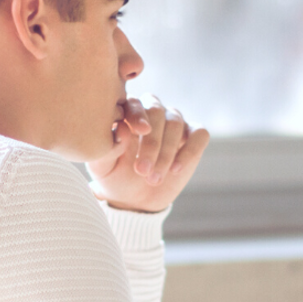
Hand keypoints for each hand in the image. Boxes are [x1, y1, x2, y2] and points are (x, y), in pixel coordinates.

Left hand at [88, 95, 209, 212]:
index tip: (139, 131)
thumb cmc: (114, 177)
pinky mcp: (193, 137)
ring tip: (153, 179)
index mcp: (128, 111)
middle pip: (157, 112)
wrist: (134, 198)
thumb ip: (109, 148)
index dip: (138, 115)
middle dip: (152, 142)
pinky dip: (189, 151)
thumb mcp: (103, 167)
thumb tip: (122, 129)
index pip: (134, 102)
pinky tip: (175, 170)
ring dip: (166, 152)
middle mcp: (152, 112)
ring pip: (176, 123)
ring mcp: (174, 123)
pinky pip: (199, 135)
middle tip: (142, 170)